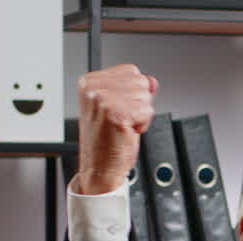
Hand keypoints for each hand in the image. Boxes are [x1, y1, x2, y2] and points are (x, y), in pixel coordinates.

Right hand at [75, 64, 158, 194]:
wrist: (99, 168)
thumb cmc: (106, 141)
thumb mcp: (120, 107)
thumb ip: (135, 90)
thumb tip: (152, 81)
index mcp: (89, 82)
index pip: (131, 71)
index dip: (132, 93)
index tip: (118, 109)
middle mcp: (93, 88)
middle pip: (140, 82)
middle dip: (138, 104)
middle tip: (121, 120)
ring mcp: (103, 100)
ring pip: (145, 96)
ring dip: (140, 115)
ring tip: (123, 127)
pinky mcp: (115, 113)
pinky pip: (147, 111)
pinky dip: (142, 125)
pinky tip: (126, 132)